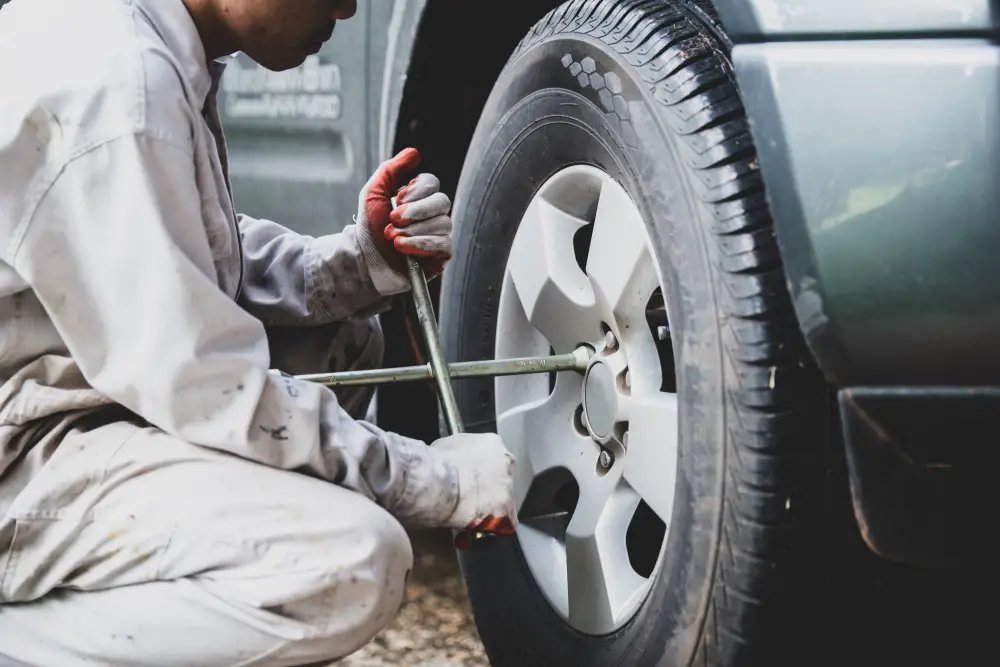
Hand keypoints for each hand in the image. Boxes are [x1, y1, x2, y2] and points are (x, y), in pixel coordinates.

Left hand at [356, 148, 452, 292]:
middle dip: (415, 211)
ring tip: (392, 238)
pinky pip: (444, 245)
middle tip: (393, 219)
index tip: (396, 200)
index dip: (416, 191)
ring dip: (413, 231)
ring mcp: (439, 234)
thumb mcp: (373, 193)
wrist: (364, 260)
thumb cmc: (369, 228)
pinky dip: (421, 245)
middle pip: (442, 201)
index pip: (432, 183)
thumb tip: (415, 152)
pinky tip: (403, 248)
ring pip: (443, 223)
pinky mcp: (441, 256)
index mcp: (419, 198)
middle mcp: (433, 214)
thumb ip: (391, 170)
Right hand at [432, 433, 517, 533]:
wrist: (436, 482)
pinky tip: (483, 527)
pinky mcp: (505, 508)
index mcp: (492, 443)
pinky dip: (496, 526)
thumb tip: (454, 460)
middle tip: (472, 495)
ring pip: (505, 499)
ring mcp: (507, 485)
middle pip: (502, 477)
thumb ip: (460, 453)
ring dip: (491, 506)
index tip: (472, 476)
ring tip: (473, 512)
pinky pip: (507, 521)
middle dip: (489, 487)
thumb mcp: (447, 446)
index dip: (481, 470)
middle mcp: (505, 462)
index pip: (493, 457)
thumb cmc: (437, 464)